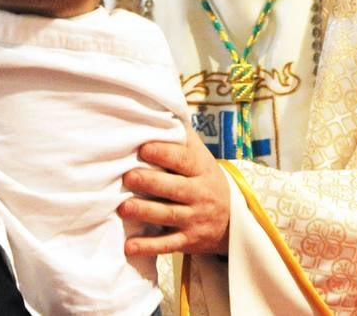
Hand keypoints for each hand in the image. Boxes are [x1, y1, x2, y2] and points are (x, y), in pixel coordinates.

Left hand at [119, 125, 229, 255]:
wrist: (234, 219)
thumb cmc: (204, 178)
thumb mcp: (201, 156)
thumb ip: (182, 137)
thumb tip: (159, 109)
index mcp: (201, 169)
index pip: (182, 160)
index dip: (163, 153)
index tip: (143, 148)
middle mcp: (200, 194)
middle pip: (174, 188)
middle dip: (150, 182)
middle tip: (128, 177)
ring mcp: (195, 219)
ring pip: (168, 215)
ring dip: (145, 212)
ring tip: (123, 208)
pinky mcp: (189, 241)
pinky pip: (168, 245)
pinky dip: (148, 247)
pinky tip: (129, 246)